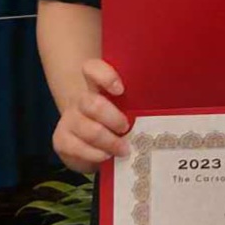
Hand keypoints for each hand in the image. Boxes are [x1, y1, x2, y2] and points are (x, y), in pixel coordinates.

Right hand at [52, 59, 129, 174]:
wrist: (86, 140)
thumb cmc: (113, 120)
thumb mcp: (125, 107)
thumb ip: (135, 103)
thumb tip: (163, 105)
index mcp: (95, 84)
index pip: (92, 68)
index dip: (105, 76)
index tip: (121, 90)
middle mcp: (79, 99)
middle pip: (92, 103)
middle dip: (113, 119)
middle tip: (126, 128)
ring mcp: (68, 119)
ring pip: (89, 129)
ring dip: (110, 142)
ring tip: (123, 149)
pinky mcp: (61, 140)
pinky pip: (78, 148)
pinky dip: (95, 155)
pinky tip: (106, 156)